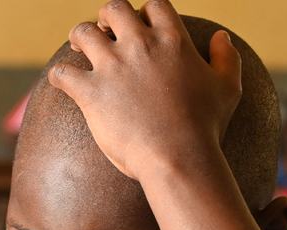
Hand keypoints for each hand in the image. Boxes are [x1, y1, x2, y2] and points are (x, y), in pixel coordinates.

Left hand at [46, 0, 241, 181]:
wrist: (177, 157)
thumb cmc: (205, 127)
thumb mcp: (227, 88)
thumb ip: (227, 58)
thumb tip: (221, 37)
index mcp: (172, 40)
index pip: (154, 5)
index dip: (144, 13)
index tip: (139, 27)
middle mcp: (140, 45)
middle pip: (114, 9)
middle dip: (105, 18)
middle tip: (103, 33)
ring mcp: (112, 67)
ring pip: (82, 32)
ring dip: (78, 37)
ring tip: (78, 49)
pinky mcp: (90, 91)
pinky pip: (62, 72)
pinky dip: (59, 75)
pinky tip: (62, 82)